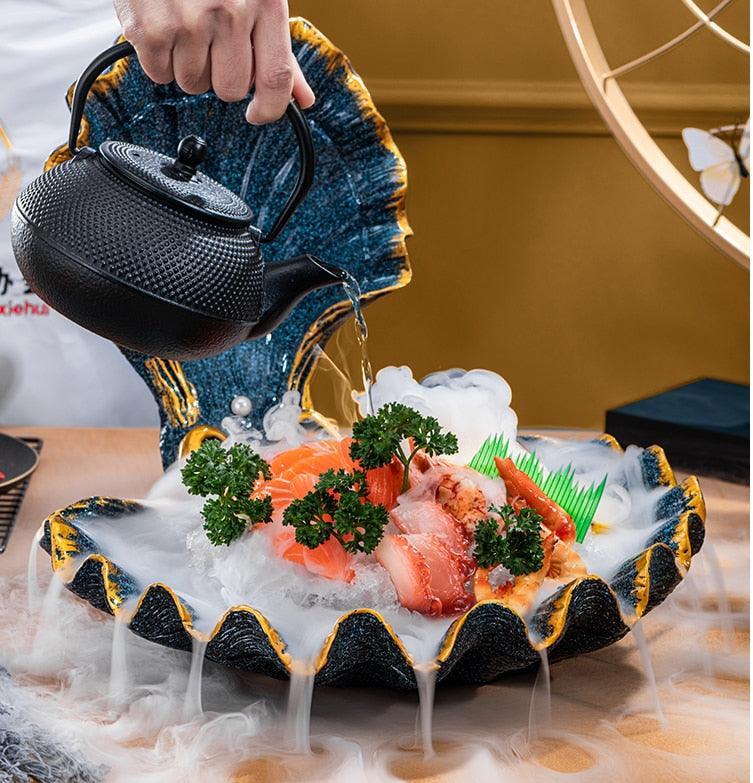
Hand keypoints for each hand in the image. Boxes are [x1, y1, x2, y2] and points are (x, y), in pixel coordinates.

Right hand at [113, 0, 314, 123]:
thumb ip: (279, 49)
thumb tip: (303, 98)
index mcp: (263, 1)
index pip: (276, 79)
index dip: (269, 108)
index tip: (259, 113)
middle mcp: (228, 11)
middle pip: (231, 90)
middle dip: (220, 76)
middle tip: (210, 45)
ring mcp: (188, 21)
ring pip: (193, 84)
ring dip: (188, 65)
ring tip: (183, 28)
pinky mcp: (151, 29)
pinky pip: (160, 74)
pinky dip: (158, 59)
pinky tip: (162, 28)